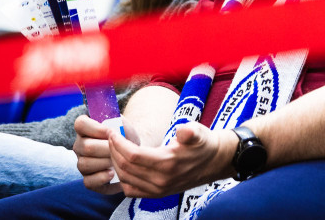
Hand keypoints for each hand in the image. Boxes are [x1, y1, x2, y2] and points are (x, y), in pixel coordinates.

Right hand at [74, 115, 134, 193]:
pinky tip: (113, 174)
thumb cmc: (127, 139)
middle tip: (119, 150)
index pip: (80, 123)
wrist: (133, 157)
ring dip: (104, 163)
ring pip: (85, 164)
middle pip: (85, 147)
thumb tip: (114, 124)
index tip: (111, 132)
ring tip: (117, 161)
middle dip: (106, 148)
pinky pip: (88, 182)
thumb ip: (120, 122)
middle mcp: (80, 146)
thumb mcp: (126, 127)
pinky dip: (101, 178)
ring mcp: (82, 163)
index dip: (95, 128)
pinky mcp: (88, 180)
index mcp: (86, 129)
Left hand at [108, 122, 236, 197]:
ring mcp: (158, 190)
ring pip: (125, 179)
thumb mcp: (199, 132)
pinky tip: (122, 165)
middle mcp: (161, 180)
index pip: (132, 155)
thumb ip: (190, 132)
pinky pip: (131, 190)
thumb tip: (183, 131)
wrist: (214, 162)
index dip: (118, 143)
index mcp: (168, 163)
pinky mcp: (157, 194)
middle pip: (125, 167)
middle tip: (110, 137)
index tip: (113, 131)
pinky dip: (122, 178)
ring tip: (114, 148)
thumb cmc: (203, 144)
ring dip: (115, 163)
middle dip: (113, 151)